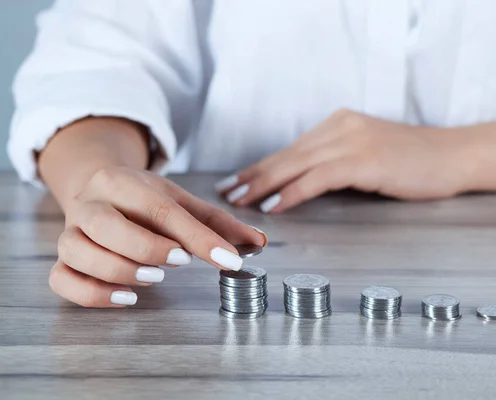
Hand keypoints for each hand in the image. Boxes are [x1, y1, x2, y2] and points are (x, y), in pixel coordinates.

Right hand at [50, 167, 266, 307]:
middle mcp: (91, 204)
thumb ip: (217, 222)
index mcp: (124, 183)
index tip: (229, 260)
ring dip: (118, 270)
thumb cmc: (142, 198)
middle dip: (147, 248)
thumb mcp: (179, 201)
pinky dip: (91, 294)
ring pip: (79, 252)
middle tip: (180, 262)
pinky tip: (125, 297)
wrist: (95, 186)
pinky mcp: (61, 258)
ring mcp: (70, 231)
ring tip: (153, 279)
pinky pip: (61, 279)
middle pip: (108, 226)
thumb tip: (258, 243)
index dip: (198, 238)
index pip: (161, 209)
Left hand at [215, 109, 470, 212]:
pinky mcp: (365, 159)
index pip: (291, 149)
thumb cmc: (414, 163)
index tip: (236, 181)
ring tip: (239, 201)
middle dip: (253, 175)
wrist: (455, 156)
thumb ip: (337, 164)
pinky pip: (318, 178)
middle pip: (287, 155)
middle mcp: (341, 127)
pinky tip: (274, 205)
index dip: (261, 167)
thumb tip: (303, 185)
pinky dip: (292, 192)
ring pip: (296, 164)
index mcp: (340, 125)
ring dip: (264, 185)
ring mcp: (353, 141)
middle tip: (225, 193)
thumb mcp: (369, 156)